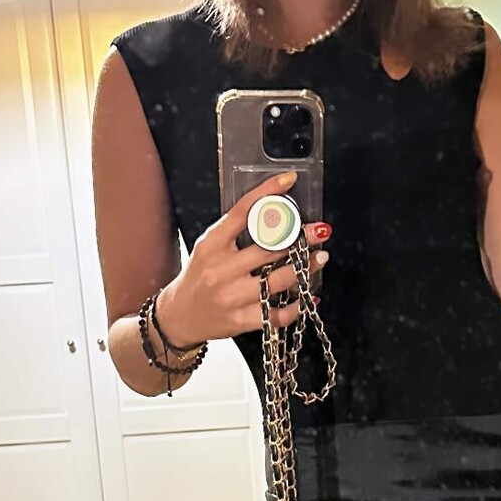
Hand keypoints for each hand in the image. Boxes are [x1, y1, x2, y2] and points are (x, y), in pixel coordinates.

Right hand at [159, 170, 329, 345]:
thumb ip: (235, 233)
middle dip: (300, 237)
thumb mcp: (208, 248)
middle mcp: (220, 269)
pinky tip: (308, 296)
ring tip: (320, 258)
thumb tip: (276, 215)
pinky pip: (276, 314)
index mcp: (212, 244)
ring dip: (305, 268)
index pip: (242, 212)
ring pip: (278, 280)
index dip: (267, 193)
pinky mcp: (240, 320)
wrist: (180, 316)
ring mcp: (230, 297)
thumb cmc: (200, 277)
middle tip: (319, 230)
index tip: (289, 180)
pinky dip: (297, 306)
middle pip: (268, 248)